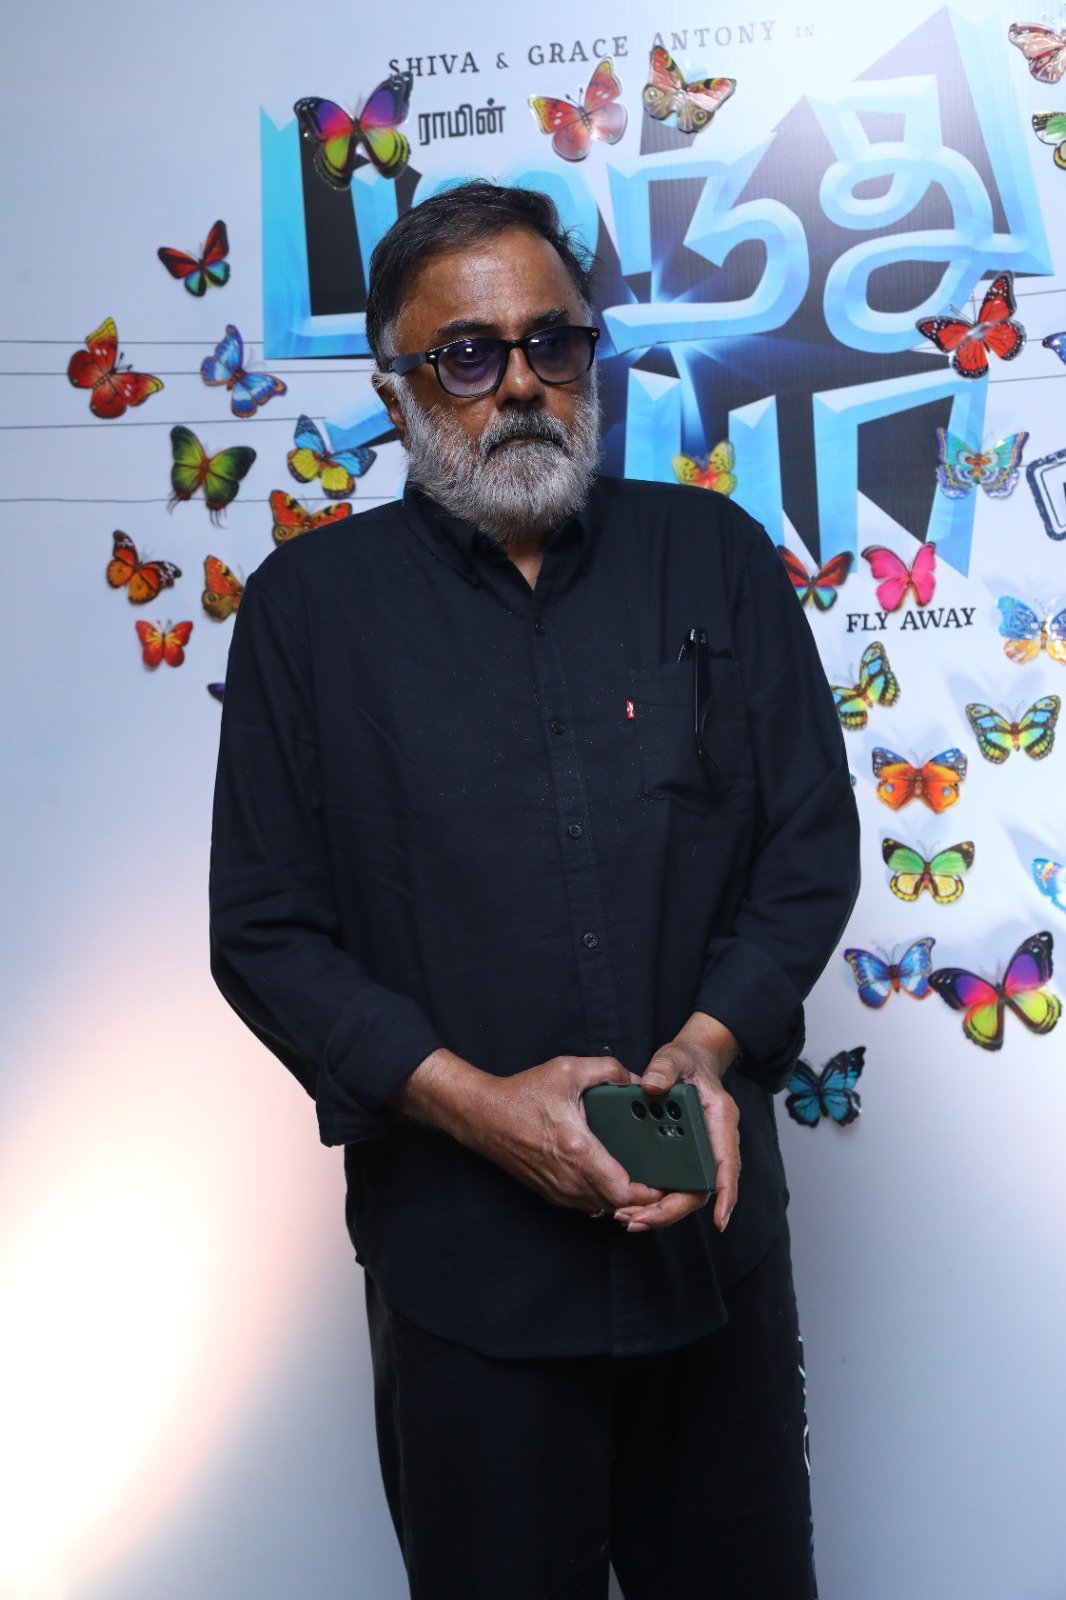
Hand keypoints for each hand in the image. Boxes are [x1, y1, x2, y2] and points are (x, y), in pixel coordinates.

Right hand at [394, 1048, 664, 1215]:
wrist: (483, 1116)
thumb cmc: (523, 1094)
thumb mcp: (568, 1070)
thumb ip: (608, 1070)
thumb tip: (637, 1080)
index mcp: (578, 1149)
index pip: (623, 1190)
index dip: (650, 1191)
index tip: (666, 1179)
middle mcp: (569, 1177)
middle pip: (618, 1203)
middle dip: (643, 1196)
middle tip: (661, 1177)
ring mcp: (558, 1189)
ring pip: (603, 1206)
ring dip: (622, 1198)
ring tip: (641, 1177)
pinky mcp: (550, 1193)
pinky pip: (586, 1203)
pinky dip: (603, 1196)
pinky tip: (612, 1176)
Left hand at [613, 1012, 740, 1234]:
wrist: (689, 1062)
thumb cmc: (687, 1061)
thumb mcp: (675, 1057)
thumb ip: (665, 1067)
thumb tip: (652, 1085)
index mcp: (719, 1121)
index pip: (727, 1163)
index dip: (726, 1193)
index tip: (720, 1221)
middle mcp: (711, 1144)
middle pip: (700, 1190)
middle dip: (670, 1211)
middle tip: (637, 1221)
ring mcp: (695, 1154)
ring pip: (684, 1194)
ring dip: (658, 1212)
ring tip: (628, 1220)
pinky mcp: (679, 1157)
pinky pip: (671, 1185)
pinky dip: (652, 1200)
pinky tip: (629, 1207)